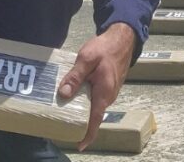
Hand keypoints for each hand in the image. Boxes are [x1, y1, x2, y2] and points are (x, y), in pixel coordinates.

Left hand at [57, 23, 136, 150]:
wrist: (122, 38)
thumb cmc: (105, 48)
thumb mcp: (86, 59)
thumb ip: (75, 77)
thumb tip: (63, 94)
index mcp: (104, 93)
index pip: (96, 120)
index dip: (88, 135)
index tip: (79, 145)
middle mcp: (108, 96)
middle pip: (92, 114)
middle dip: (78, 120)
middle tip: (60, 120)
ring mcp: (109, 91)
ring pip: (93, 105)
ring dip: (80, 107)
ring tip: (63, 105)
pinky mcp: (107, 86)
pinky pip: (94, 97)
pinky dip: (84, 98)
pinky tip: (73, 91)